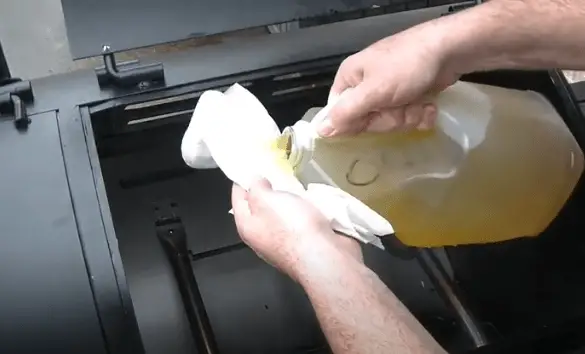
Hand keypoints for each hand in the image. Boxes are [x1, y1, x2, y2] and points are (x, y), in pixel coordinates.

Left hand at [231, 178, 361, 281]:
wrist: (325, 256)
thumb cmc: (292, 227)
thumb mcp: (266, 200)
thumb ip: (256, 188)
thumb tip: (254, 182)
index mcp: (247, 227)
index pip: (237, 198)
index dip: (242, 180)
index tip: (250, 165)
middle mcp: (262, 238)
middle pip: (260, 208)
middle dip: (266, 190)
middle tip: (275, 170)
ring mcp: (284, 244)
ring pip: (281, 215)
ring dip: (287, 201)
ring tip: (294, 183)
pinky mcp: (305, 245)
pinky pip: (300, 222)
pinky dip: (303, 211)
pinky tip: (311, 202)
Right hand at [319, 20, 459, 136]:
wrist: (450, 50)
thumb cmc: (407, 66)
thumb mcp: (372, 91)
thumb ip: (346, 113)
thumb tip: (319, 130)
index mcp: (350, 78)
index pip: (339, 113)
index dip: (355, 122)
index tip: (371, 117)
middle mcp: (366, 85)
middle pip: (367, 121)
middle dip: (388, 118)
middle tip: (399, 105)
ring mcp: (389, 91)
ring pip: (390, 121)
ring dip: (407, 116)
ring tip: (418, 101)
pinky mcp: (409, 96)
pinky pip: (408, 117)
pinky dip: (420, 113)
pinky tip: (428, 105)